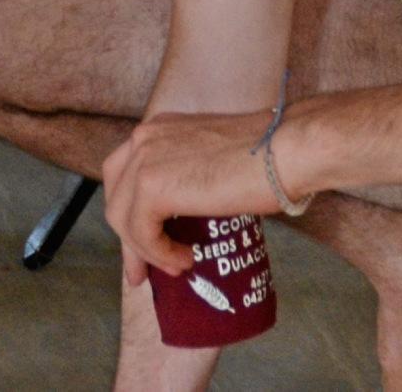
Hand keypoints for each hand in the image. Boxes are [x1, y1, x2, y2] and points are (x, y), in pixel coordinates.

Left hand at [100, 109, 281, 285]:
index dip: (129, 214)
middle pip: (116, 196)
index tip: (142, 249)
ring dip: (147, 251)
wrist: (286, 149)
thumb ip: (188, 178)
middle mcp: (144, 138)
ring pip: (122, 218)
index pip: (125, 175)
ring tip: (179, 265)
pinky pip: (141, 233)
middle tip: (142, 273)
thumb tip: (180, 220)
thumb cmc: (266, 156)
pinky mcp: (153, 187)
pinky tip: (185, 260)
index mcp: (159, 129)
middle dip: (128, 239)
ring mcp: (145, 159)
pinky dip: (159, 254)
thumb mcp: (211, 162)